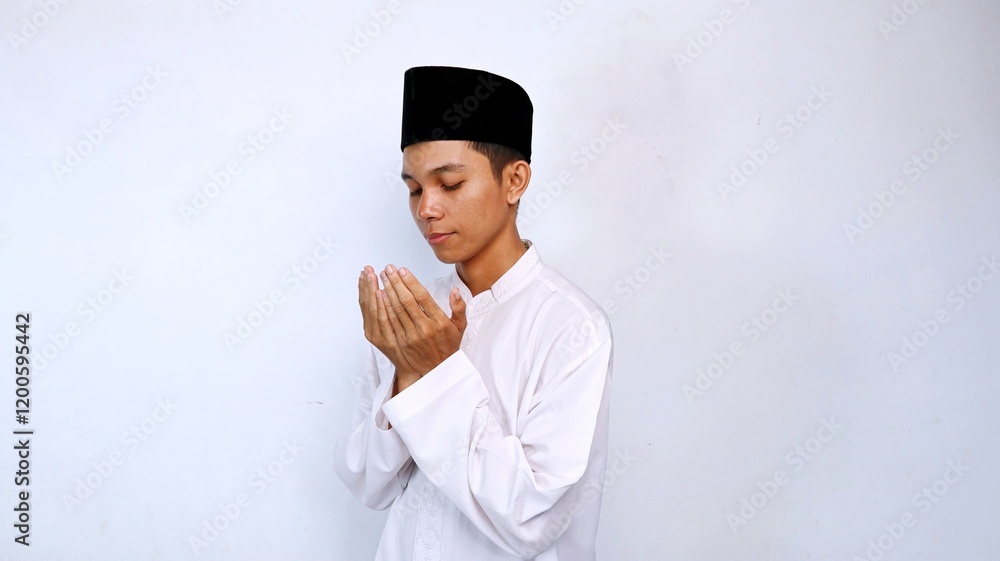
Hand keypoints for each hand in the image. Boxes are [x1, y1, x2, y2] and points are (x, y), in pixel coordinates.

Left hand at [358, 264, 466, 378]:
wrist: (438, 370)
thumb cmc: (449, 345)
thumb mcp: (460, 326)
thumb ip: (459, 307)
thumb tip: (456, 290)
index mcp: (439, 322)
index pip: (422, 297)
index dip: (411, 282)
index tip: (403, 270)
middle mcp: (424, 328)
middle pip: (406, 301)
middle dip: (395, 282)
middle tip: (388, 269)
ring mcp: (411, 336)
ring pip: (396, 310)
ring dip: (387, 291)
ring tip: (382, 277)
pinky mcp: (401, 342)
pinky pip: (390, 322)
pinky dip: (384, 307)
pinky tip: (379, 295)